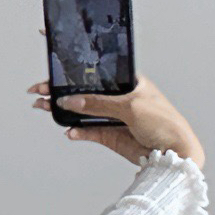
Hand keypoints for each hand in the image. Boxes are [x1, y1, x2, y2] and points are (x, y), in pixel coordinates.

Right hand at [28, 55, 203, 168]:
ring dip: (64, 110)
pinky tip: (69, 131)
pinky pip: (89, 131)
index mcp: (129, 82)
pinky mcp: (111, 136)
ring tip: (44, 107)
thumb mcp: (130, 106)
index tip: (57, 60)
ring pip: (83, 111)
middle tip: (41, 90)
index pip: (98, 71)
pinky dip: (77, 132)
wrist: (173, 154)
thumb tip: (71, 100)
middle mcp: (120, 98)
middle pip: (85, 91)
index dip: (78, 67)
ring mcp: (114, 117)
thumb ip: (99, 104)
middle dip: (62, 90)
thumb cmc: (164, 122)